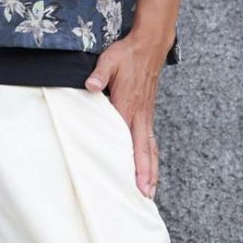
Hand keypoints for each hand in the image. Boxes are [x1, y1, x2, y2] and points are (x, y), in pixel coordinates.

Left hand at [84, 32, 167, 197]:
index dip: (133, 162)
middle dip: (146, 175)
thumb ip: (100, 75)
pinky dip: (151, 158)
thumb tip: (91, 86)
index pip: (130, 141)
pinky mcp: (147, 115)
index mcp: (129, 107)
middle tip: (146, 196)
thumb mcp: (109, 61)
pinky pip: (150, 141)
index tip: (135, 181)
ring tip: (150, 191)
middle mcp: (140, 116)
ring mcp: (146, 117)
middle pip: (144, 152)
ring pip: (150, 149)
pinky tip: (150, 169)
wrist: (150, 46)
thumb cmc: (128, 55)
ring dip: (151, 171)